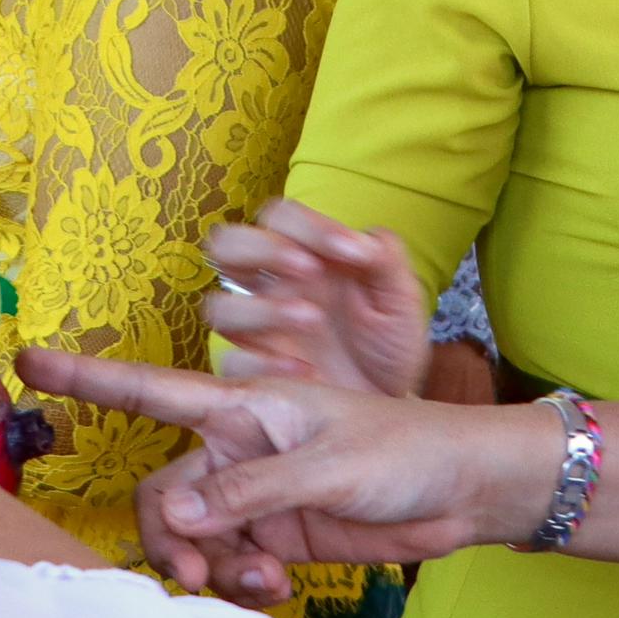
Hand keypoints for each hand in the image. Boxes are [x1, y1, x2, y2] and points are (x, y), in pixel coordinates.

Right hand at [20, 349, 550, 607]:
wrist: (461, 493)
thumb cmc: (404, 450)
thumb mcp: (328, 465)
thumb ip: (249, 491)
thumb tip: (173, 513)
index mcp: (244, 408)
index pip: (151, 390)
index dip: (89, 378)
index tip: (30, 363)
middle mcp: (237, 450)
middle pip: (161, 496)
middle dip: (167, 539)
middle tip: (192, 575)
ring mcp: (254, 499)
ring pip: (192, 541)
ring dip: (212, 570)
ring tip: (261, 584)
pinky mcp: (277, 539)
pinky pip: (228, 568)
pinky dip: (242, 585)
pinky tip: (278, 588)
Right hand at [203, 199, 429, 395]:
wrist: (391, 399)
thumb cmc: (389, 339)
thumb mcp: (400, 297)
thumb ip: (385, 259)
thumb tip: (361, 239)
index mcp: (303, 256)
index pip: (279, 218)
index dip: (308, 225)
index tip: (351, 251)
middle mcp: (271, 288)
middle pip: (226, 247)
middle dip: (260, 249)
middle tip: (309, 269)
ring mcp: (259, 333)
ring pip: (218, 307)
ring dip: (262, 309)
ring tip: (313, 319)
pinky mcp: (257, 375)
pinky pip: (232, 365)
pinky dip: (264, 365)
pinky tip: (307, 371)